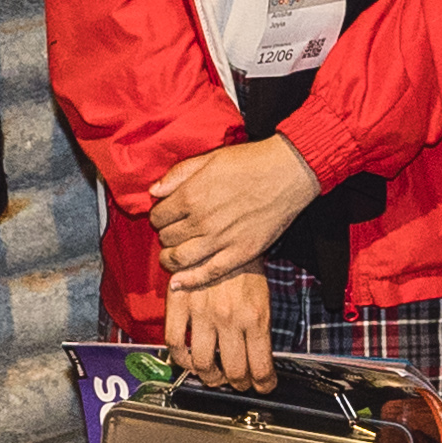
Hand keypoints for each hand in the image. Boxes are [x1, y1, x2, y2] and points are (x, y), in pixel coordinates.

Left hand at [149, 135, 323, 294]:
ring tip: (170, 257)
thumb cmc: (249, 162)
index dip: (158, 216)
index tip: (165, 216)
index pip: (158, 216)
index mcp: (191, 195)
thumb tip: (154, 191)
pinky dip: (190, 281)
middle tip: (172, 232)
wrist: (287, 173)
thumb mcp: (209, 159)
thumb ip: (178, 174)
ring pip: (181, 259)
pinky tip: (178, 284)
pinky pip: (208, 273)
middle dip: (165, 236)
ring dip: (170, 260)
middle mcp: (202, 221)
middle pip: (167, 238)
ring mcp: (221, 240)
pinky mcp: (240, 253)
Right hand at [167, 268, 277, 389]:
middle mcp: (229, 318)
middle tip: (238, 382)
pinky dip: (179, 358)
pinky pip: (174, 343)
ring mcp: (202, 313)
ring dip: (209, 377)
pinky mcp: (179, 304)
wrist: (222, 231)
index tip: (263, 386)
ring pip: (201, 364)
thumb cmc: (244, 264)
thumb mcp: (263, 296)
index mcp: (255, 317)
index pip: (260, 367)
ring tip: (213, 375)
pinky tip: (187, 359)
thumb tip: (259, 359)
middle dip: (238, 384)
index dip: (263, 384)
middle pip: (232, 371)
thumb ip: (259, 329)